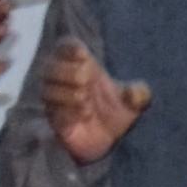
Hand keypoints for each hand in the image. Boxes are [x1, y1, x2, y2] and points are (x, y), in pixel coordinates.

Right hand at [36, 42, 153, 164]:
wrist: (109, 140)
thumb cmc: (117, 110)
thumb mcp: (134, 100)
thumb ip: (138, 93)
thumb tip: (136, 94)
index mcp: (82, 66)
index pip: (65, 46)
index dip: (70, 48)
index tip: (83, 55)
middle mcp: (63, 81)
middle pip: (50, 66)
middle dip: (68, 72)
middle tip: (86, 80)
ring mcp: (56, 101)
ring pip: (47, 91)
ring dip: (68, 94)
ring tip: (86, 101)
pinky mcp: (55, 121)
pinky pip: (53, 113)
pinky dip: (67, 113)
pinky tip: (84, 114)